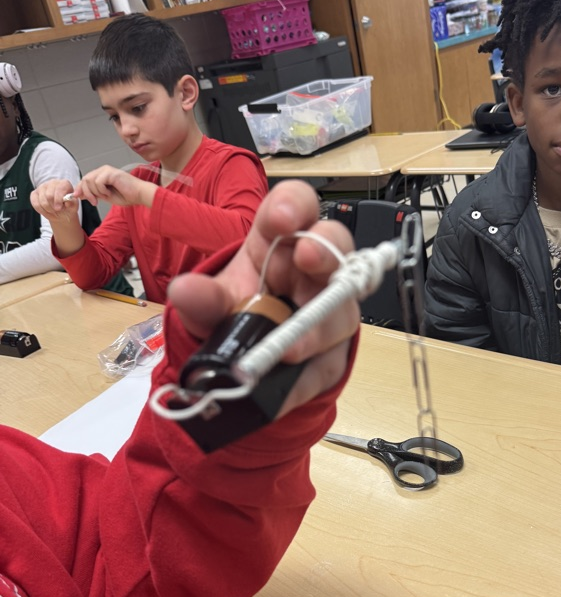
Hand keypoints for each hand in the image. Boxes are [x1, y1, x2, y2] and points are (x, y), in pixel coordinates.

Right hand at [31, 178, 78, 222]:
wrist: (62, 213)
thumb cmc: (68, 208)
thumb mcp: (73, 207)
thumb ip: (72, 203)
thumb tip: (67, 202)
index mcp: (64, 183)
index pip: (59, 189)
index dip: (58, 199)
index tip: (59, 208)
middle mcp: (53, 182)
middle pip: (49, 195)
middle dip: (53, 206)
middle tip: (57, 210)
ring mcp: (42, 187)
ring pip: (41, 200)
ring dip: (48, 209)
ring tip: (53, 211)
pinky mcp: (34, 193)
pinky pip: (35, 203)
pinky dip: (41, 210)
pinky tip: (46, 211)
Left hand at [75, 165, 157, 207]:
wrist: (139, 195)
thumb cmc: (127, 195)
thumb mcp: (105, 196)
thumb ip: (93, 194)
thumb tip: (79, 194)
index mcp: (101, 174)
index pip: (85, 179)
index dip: (79, 188)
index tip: (78, 197)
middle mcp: (103, 170)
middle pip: (85, 179)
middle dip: (87, 193)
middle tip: (95, 202)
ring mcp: (106, 170)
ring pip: (90, 181)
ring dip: (96, 192)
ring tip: (107, 195)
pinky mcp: (110, 173)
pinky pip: (98, 182)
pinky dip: (102, 190)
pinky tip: (110, 192)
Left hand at [168, 179, 358, 414]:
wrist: (243, 358)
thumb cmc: (234, 311)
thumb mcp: (209, 304)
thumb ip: (200, 298)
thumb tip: (184, 291)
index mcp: (280, 242)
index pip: (297, 206)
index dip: (295, 205)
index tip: (283, 218)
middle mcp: (313, 269)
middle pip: (335, 247)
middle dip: (325, 251)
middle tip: (309, 259)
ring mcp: (330, 310)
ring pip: (340, 309)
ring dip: (316, 328)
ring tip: (287, 351)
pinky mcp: (333, 353)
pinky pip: (328, 364)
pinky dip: (304, 380)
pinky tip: (283, 391)